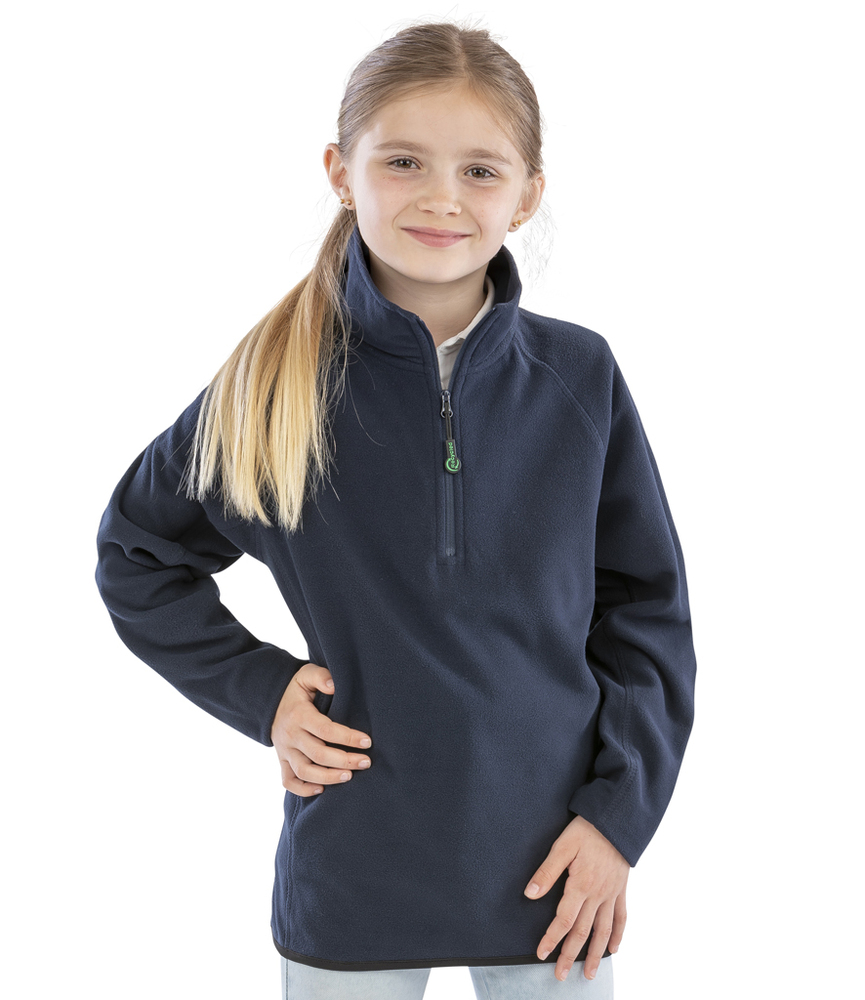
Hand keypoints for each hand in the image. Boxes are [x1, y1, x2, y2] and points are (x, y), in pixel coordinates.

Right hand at [271, 663, 372, 794]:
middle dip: (345, 760)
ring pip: (305, 771)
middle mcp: (290, 736)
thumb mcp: (306, 674)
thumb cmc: (296, 689)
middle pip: (318, 754)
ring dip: (328, 777)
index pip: (326, 730)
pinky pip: (288, 781)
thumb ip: (321, 677)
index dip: (347, 738)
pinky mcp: (281, 761)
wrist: (270, 701)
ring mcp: (284, 751)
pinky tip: (322, 790)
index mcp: (299, 715)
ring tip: (349, 777)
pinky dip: (303, 789)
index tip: (367, 741)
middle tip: (366, 762)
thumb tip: (334, 686)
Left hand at [524, 814, 628, 981]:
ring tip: (590, 974)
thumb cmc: (587, 830)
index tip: (541, 954)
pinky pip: (622, 917)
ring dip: (596, 955)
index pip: (564, 920)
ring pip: (603, 931)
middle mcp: (597, 895)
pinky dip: (618, 935)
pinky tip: (613, 949)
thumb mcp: (562, 846)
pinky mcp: (621, 890)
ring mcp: (611, 894)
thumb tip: (530, 894)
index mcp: (581, 885)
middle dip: (570, 955)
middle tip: (561, 975)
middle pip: (583, 932)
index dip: (552, 938)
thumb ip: (547, 872)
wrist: (616, 820)